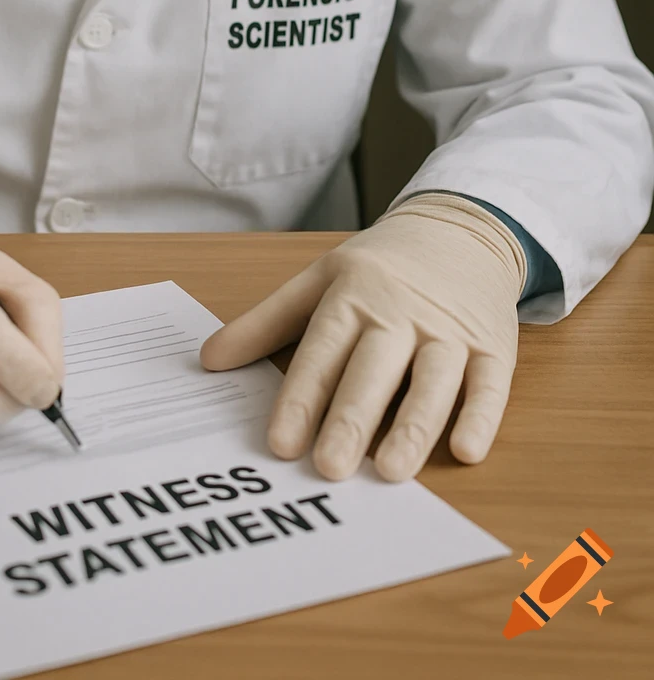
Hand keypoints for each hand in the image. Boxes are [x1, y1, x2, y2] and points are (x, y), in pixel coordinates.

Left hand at [200, 194, 524, 481]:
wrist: (460, 231)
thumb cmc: (379, 268)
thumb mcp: (318, 281)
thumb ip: (265, 324)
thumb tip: (207, 361)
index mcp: (352, 294)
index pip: (322, 348)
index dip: (301, 396)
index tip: (279, 442)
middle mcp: (400, 312)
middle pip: (375, 368)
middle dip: (352, 417)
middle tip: (328, 468)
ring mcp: (449, 330)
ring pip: (433, 380)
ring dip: (414, 425)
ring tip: (390, 470)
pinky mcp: (494, 347)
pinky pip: (490, 385)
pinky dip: (480, 417)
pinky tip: (466, 450)